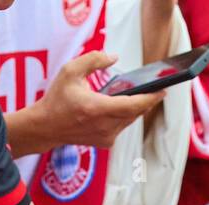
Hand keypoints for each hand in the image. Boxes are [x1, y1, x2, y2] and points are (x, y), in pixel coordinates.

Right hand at [13, 51, 164, 155]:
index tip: (163, 90)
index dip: (151, 98)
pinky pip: (122, 127)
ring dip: (135, 108)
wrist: (46, 127)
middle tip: (156, 89)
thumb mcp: (70, 71)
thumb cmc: (57, 99)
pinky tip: (124, 106)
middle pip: (135, 113)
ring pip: (130, 120)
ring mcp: (106, 137)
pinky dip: (125, 116)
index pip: (133, 105)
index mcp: (97, 109)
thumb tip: (114, 58)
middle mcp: (104, 126)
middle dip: (146, 101)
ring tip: (142, 95)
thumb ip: (94, 60)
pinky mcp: (105, 143)